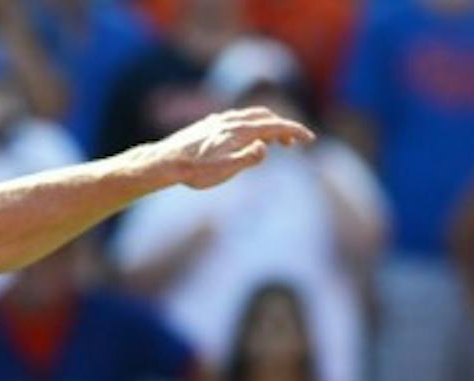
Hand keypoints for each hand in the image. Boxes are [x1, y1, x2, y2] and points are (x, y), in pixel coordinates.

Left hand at [151, 107, 314, 191]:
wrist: (164, 161)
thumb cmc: (194, 171)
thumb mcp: (223, 170)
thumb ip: (247, 159)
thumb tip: (265, 148)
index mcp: (239, 130)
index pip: (275, 126)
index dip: (295, 131)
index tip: (309, 139)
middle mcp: (231, 120)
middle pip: (266, 117)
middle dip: (283, 128)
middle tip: (293, 144)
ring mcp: (219, 120)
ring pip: (251, 116)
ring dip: (267, 126)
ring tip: (272, 143)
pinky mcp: (209, 124)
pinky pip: (238, 119)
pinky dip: (251, 125)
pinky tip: (245, 139)